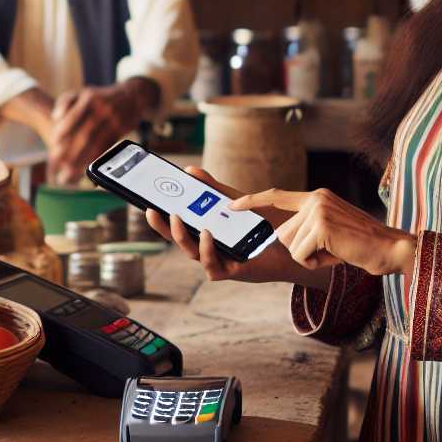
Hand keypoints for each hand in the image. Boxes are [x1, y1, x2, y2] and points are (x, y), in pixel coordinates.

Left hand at [47, 79, 154, 183]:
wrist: (133, 95)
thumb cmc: (101, 97)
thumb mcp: (84, 92)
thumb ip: (66, 101)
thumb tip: (55, 117)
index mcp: (90, 98)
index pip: (73, 118)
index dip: (62, 132)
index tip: (53, 143)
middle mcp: (103, 109)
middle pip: (85, 134)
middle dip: (70, 151)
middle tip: (58, 161)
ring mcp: (114, 121)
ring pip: (96, 144)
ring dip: (82, 159)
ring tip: (68, 170)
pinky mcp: (121, 131)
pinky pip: (106, 147)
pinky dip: (94, 157)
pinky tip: (85, 166)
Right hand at [145, 167, 331, 289]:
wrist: (293, 245)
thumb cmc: (263, 227)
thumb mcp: (236, 203)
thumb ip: (214, 190)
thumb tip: (190, 170)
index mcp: (207, 234)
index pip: (178, 228)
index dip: (161, 220)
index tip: (148, 204)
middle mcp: (209, 250)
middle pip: (178, 241)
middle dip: (162, 227)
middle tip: (153, 210)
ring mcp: (219, 262)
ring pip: (192, 253)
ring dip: (181, 236)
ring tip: (176, 218)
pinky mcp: (232, 271)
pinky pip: (212, 265)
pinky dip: (207, 249)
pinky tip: (207, 233)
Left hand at [231, 188, 416, 276]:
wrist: (391, 248)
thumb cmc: (361, 246)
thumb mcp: (332, 229)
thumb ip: (309, 225)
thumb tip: (283, 235)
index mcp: (317, 197)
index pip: (276, 196)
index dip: (252, 201)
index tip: (230, 206)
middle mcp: (315, 199)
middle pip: (283, 233)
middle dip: (301, 250)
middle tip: (330, 250)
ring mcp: (318, 210)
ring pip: (290, 245)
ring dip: (309, 257)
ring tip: (335, 251)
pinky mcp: (321, 226)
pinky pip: (300, 254)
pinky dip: (316, 262)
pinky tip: (336, 256)